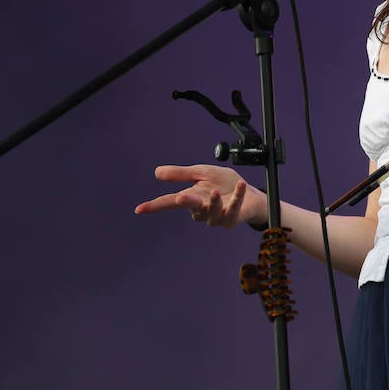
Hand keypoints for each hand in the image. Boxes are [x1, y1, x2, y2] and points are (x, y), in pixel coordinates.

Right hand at [134, 164, 266, 228]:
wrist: (249, 192)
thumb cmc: (224, 183)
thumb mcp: (202, 173)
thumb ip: (182, 174)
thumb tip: (157, 172)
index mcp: (193, 198)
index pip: (170, 202)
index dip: (155, 206)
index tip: (140, 209)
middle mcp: (203, 210)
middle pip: (192, 208)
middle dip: (188, 203)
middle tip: (182, 197)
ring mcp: (218, 216)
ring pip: (213, 213)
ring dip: (214, 202)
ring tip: (216, 191)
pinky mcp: (234, 217)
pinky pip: (235, 208)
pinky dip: (238, 196)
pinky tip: (241, 185)